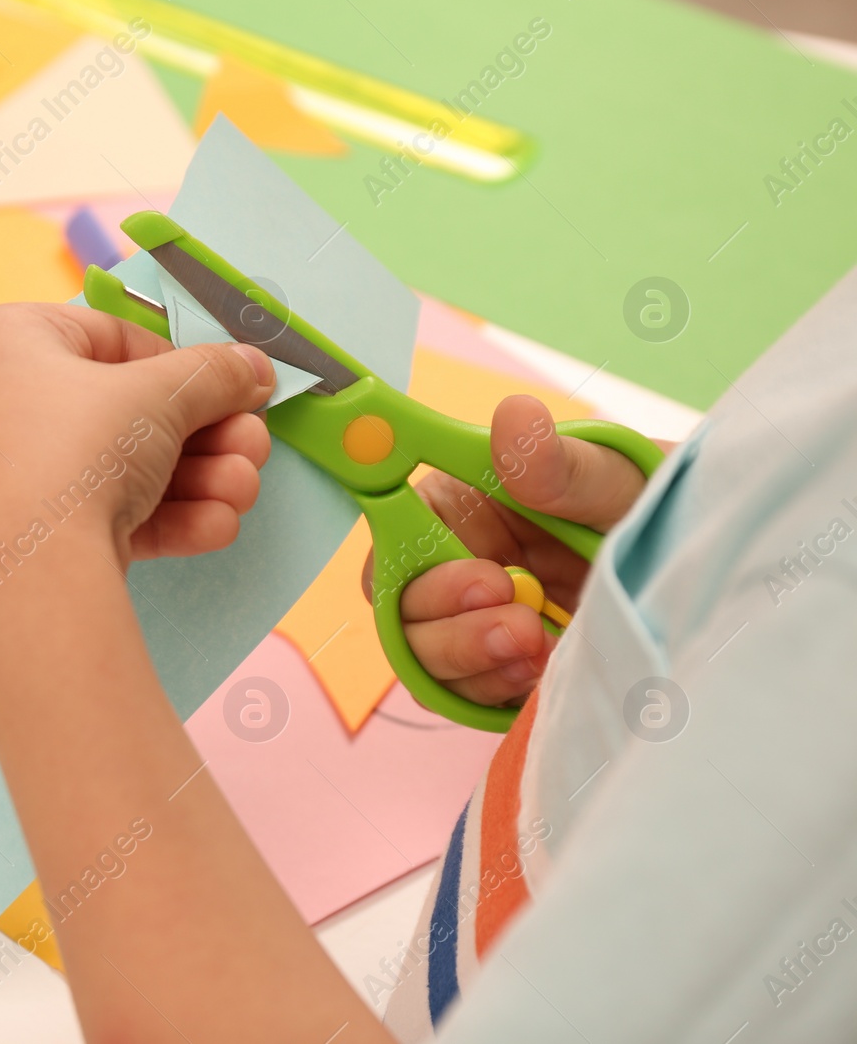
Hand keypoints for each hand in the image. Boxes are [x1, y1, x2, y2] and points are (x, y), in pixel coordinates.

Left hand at [0, 302, 275, 611]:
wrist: (26, 577)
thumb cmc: (75, 452)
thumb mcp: (160, 396)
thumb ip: (212, 375)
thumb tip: (250, 367)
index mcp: (0, 342)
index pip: (107, 338)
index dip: (180, 364)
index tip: (231, 387)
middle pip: (121, 412)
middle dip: (203, 435)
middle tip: (253, 447)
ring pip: (115, 470)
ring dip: (196, 480)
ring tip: (242, 492)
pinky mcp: (14, 543)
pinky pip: (92, 515)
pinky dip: (159, 519)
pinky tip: (214, 525)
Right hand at [363, 395, 653, 706]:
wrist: (710, 578)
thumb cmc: (661, 510)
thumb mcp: (621, 483)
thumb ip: (562, 464)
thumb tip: (513, 417)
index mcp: (468, 504)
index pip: (400, 531)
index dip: (416, 559)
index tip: (484, 578)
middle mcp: (460, 561)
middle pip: (403, 606)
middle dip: (450, 625)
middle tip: (521, 622)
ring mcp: (477, 620)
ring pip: (427, 656)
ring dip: (473, 660)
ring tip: (538, 648)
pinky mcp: (500, 670)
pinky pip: (466, 693)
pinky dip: (496, 689)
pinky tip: (542, 672)